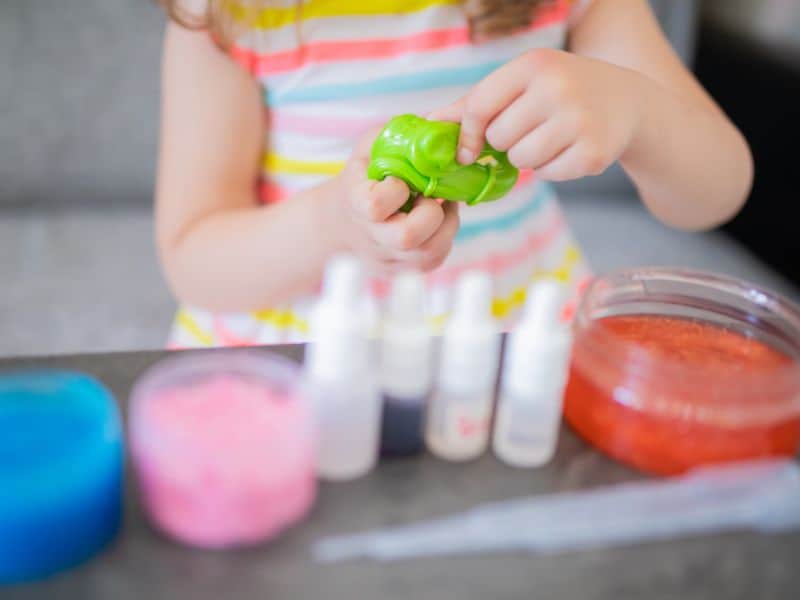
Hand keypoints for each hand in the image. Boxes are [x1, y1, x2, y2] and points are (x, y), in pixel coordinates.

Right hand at [323, 127, 459, 274]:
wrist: (343, 222)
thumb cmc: (364, 177)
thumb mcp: (371, 147)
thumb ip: (397, 136)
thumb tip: (439, 124)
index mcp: (356, 203)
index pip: (375, 206)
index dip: (395, 190)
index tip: (399, 180)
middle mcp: (372, 237)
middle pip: (407, 237)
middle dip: (431, 213)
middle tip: (430, 197)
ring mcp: (389, 259)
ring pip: (429, 254)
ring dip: (446, 225)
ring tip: (439, 206)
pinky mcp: (405, 270)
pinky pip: (435, 259)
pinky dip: (445, 237)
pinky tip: (438, 220)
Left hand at [430, 48, 645, 180]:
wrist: (627, 101)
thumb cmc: (560, 92)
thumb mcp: (522, 84)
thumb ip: (475, 103)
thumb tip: (428, 123)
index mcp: (533, 65)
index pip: (479, 106)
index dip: (466, 134)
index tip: (466, 150)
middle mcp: (557, 88)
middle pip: (499, 138)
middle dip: (506, 142)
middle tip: (529, 130)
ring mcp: (578, 120)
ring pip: (521, 160)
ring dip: (528, 158)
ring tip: (549, 139)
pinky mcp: (593, 152)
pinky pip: (548, 174)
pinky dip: (552, 169)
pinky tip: (568, 149)